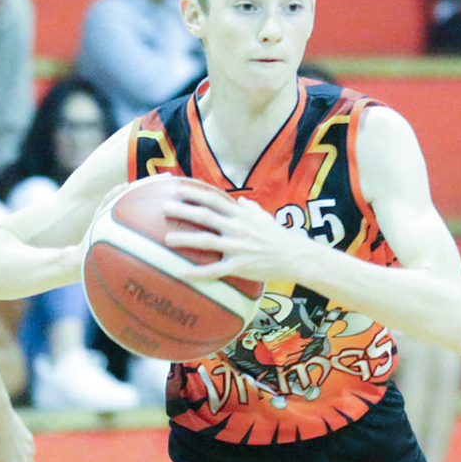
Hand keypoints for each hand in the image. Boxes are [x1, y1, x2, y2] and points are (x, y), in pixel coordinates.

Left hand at [162, 185, 308, 284]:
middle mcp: (237, 228)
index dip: (195, 193)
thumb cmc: (280, 237)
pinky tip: (181, 273)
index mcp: (241, 215)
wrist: (296, 256)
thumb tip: (239, 201)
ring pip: (206, 241)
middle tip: (164, 207)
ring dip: (185, 238)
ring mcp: (238, 247)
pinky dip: (197, 272)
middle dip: (183, 210)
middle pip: (205, 216)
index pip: (214, 199)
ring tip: (167, 239)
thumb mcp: (265, 217)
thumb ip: (250, 209)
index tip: (178, 189)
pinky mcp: (240, 266)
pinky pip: (215, 270)